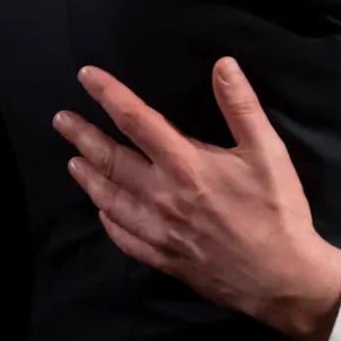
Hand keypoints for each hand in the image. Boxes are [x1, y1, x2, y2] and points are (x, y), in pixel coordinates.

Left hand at [52, 59, 340, 340]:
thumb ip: (242, 106)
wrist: (279, 276)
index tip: (86, 76)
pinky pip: (122, 235)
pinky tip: (103, 211)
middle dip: (82, 136)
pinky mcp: (161, 257)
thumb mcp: (269, 151)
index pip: (135, 120)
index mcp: (184, 164)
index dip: (108, 94)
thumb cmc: (277, 209)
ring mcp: (157, 229)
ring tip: (73, 162)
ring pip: (109, 198)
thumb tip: (222, 64)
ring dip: (88, 177)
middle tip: (60, 120)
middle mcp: (160, 195)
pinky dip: (107, 218)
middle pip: (111, 159)